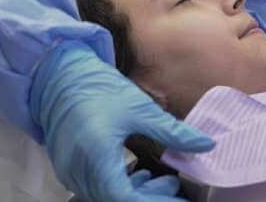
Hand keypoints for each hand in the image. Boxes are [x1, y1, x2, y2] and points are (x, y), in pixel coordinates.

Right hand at [31, 42, 214, 200]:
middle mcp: (78, 170)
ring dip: (134, 192)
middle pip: (116, 200)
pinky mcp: (67, 167)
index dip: (154, 200)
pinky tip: (136, 173)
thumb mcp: (140, 109)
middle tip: (173, 185)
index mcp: (97, 156)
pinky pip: (94, 187)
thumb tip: (205, 144)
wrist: (60, 76)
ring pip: (106, 195)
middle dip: (148, 197)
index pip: (126, 197)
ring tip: (160, 179)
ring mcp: (69, 171)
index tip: (176, 196)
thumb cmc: (98, 88)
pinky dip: (118, 185)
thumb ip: (173, 132)